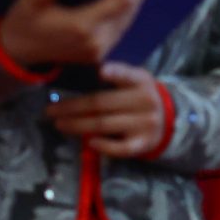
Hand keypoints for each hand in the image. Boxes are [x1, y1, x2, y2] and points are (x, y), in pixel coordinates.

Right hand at [0, 0, 161, 67]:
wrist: (17, 54)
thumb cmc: (22, 25)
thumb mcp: (26, 4)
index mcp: (81, 28)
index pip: (120, 2)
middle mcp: (96, 41)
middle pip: (130, 9)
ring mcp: (100, 49)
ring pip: (129, 18)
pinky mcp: (100, 50)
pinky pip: (122, 25)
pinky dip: (132, 6)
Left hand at [42, 62, 166, 157]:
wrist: (167, 119)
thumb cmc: (139, 96)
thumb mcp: (135, 80)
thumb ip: (116, 76)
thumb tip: (82, 75)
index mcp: (141, 81)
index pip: (127, 75)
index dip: (115, 73)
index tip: (100, 72)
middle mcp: (145, 101)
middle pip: (102, 104)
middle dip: (73, 107)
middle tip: (51, 111)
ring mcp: (145, 124)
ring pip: (104, 125)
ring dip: (78, 126)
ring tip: (60, 124)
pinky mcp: (143, 144)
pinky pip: (119, 148)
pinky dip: (103, 146)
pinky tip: (87, 142)